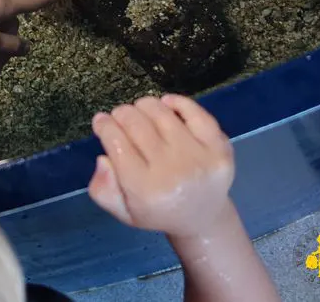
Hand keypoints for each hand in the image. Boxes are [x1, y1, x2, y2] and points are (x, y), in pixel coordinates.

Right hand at [87, 94, 234, 237]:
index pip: (117, 144)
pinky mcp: (219, 149)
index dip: (104, 125)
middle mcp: (171, 171)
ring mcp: (199, 158)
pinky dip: (178, 102)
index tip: (100, 120)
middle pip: (136, 124)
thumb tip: (104, 158)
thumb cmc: (157, 211)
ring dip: (144, 105)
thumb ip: (103, 188)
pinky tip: (166, 103)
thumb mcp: (122, 211)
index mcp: (144, 189)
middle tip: (119, 116)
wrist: (203, 218)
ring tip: (139, 109)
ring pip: (162, 114)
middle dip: (121, 114)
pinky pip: (197, 114)